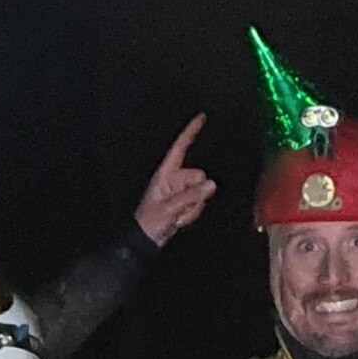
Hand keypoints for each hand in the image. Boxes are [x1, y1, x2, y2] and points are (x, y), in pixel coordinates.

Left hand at [132, 116, 217, 246]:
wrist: (146, 241)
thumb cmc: (150, 222)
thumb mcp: (169, 208)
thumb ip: (191, 196)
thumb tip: (210, 184)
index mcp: (166, 173)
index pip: (180, 148)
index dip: (190, 132)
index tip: (201, 117)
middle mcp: (175, 179)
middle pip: (199, 176)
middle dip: (195, 194)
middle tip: (180, 208)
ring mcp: (181, 191)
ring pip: (202, 193)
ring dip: (193, 207)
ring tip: (177, 216)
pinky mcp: (186, 203)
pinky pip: (199, 204)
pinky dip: (192, 213)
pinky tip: (180, 220)